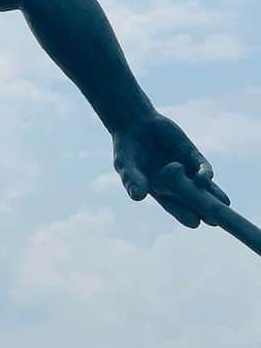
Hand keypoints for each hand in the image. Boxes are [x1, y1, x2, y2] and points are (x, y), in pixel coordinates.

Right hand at [112, 113, 228, 226]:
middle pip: (192, 199)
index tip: (194, 223)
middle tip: (215, 220)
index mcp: (158, 190)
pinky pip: (201, 166)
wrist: (135, 124)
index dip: (185, 214)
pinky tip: (205, 179)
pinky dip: (204, 173)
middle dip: (204, 209)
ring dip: (212, 195)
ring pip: (202, 185)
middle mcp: (174, 182)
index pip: (174, 206)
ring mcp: (184, 168)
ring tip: (222, 205)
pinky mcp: (191, 154)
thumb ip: (131, 179)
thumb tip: (137, 197)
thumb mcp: (125, 165)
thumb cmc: (126, 149)